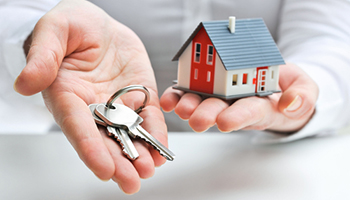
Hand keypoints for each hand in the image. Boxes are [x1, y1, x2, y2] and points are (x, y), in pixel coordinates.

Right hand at [14, 0, 166, 193]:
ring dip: (139, 155)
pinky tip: (161, 151)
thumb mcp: (53, 31)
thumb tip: (26, 84)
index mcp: (67, 95)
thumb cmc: (72, 25)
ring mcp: (118, 104)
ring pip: (128, 135)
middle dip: (118, 162)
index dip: (90, 147)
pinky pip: (148, 118)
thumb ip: (43, 56)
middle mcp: (93, 106)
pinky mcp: (139, 96)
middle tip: (131, 182)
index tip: (103, 168)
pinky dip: (155, 134)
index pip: (78, 126)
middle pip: (104, 139)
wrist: (99, 25)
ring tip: (149, 171)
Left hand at [160, 64, 317, 132]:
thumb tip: (290, 103)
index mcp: (260, 106)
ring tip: (180, 108)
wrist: (274, 81)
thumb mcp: (305, 89)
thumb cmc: (287, 88)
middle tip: (197, 120)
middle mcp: (237, 105)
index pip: (250, 113)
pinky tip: (170, 100)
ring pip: (203, 103)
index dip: (238, 117)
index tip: (226, 122)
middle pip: (221, 111)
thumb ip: (302, 96)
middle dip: (208, 115)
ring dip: (190, 106)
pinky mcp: (208, 88)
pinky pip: (191, 92)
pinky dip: (178, 96)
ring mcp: (221, 97)